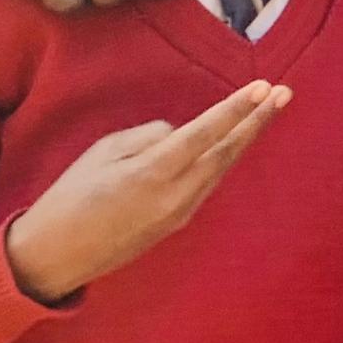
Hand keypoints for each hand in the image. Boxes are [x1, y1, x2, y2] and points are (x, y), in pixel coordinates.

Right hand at [1, 80, 287, 302]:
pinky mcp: (178, 223)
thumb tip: (180, 134)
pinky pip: (208, 184)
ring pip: (221, 169)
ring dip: (245, 138)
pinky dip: (224, 159)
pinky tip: (235, 141)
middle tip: (285, 93)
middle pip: (226, 152)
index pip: (205, 134)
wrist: (57, 255)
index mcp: (152, 174)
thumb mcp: (102, 153)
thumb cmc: (71, 197)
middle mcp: (175, 196)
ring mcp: (180, 213)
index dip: (236, 109)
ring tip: (269, 110)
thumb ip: (147, 138)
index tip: (263, 87)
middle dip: (257, 121)